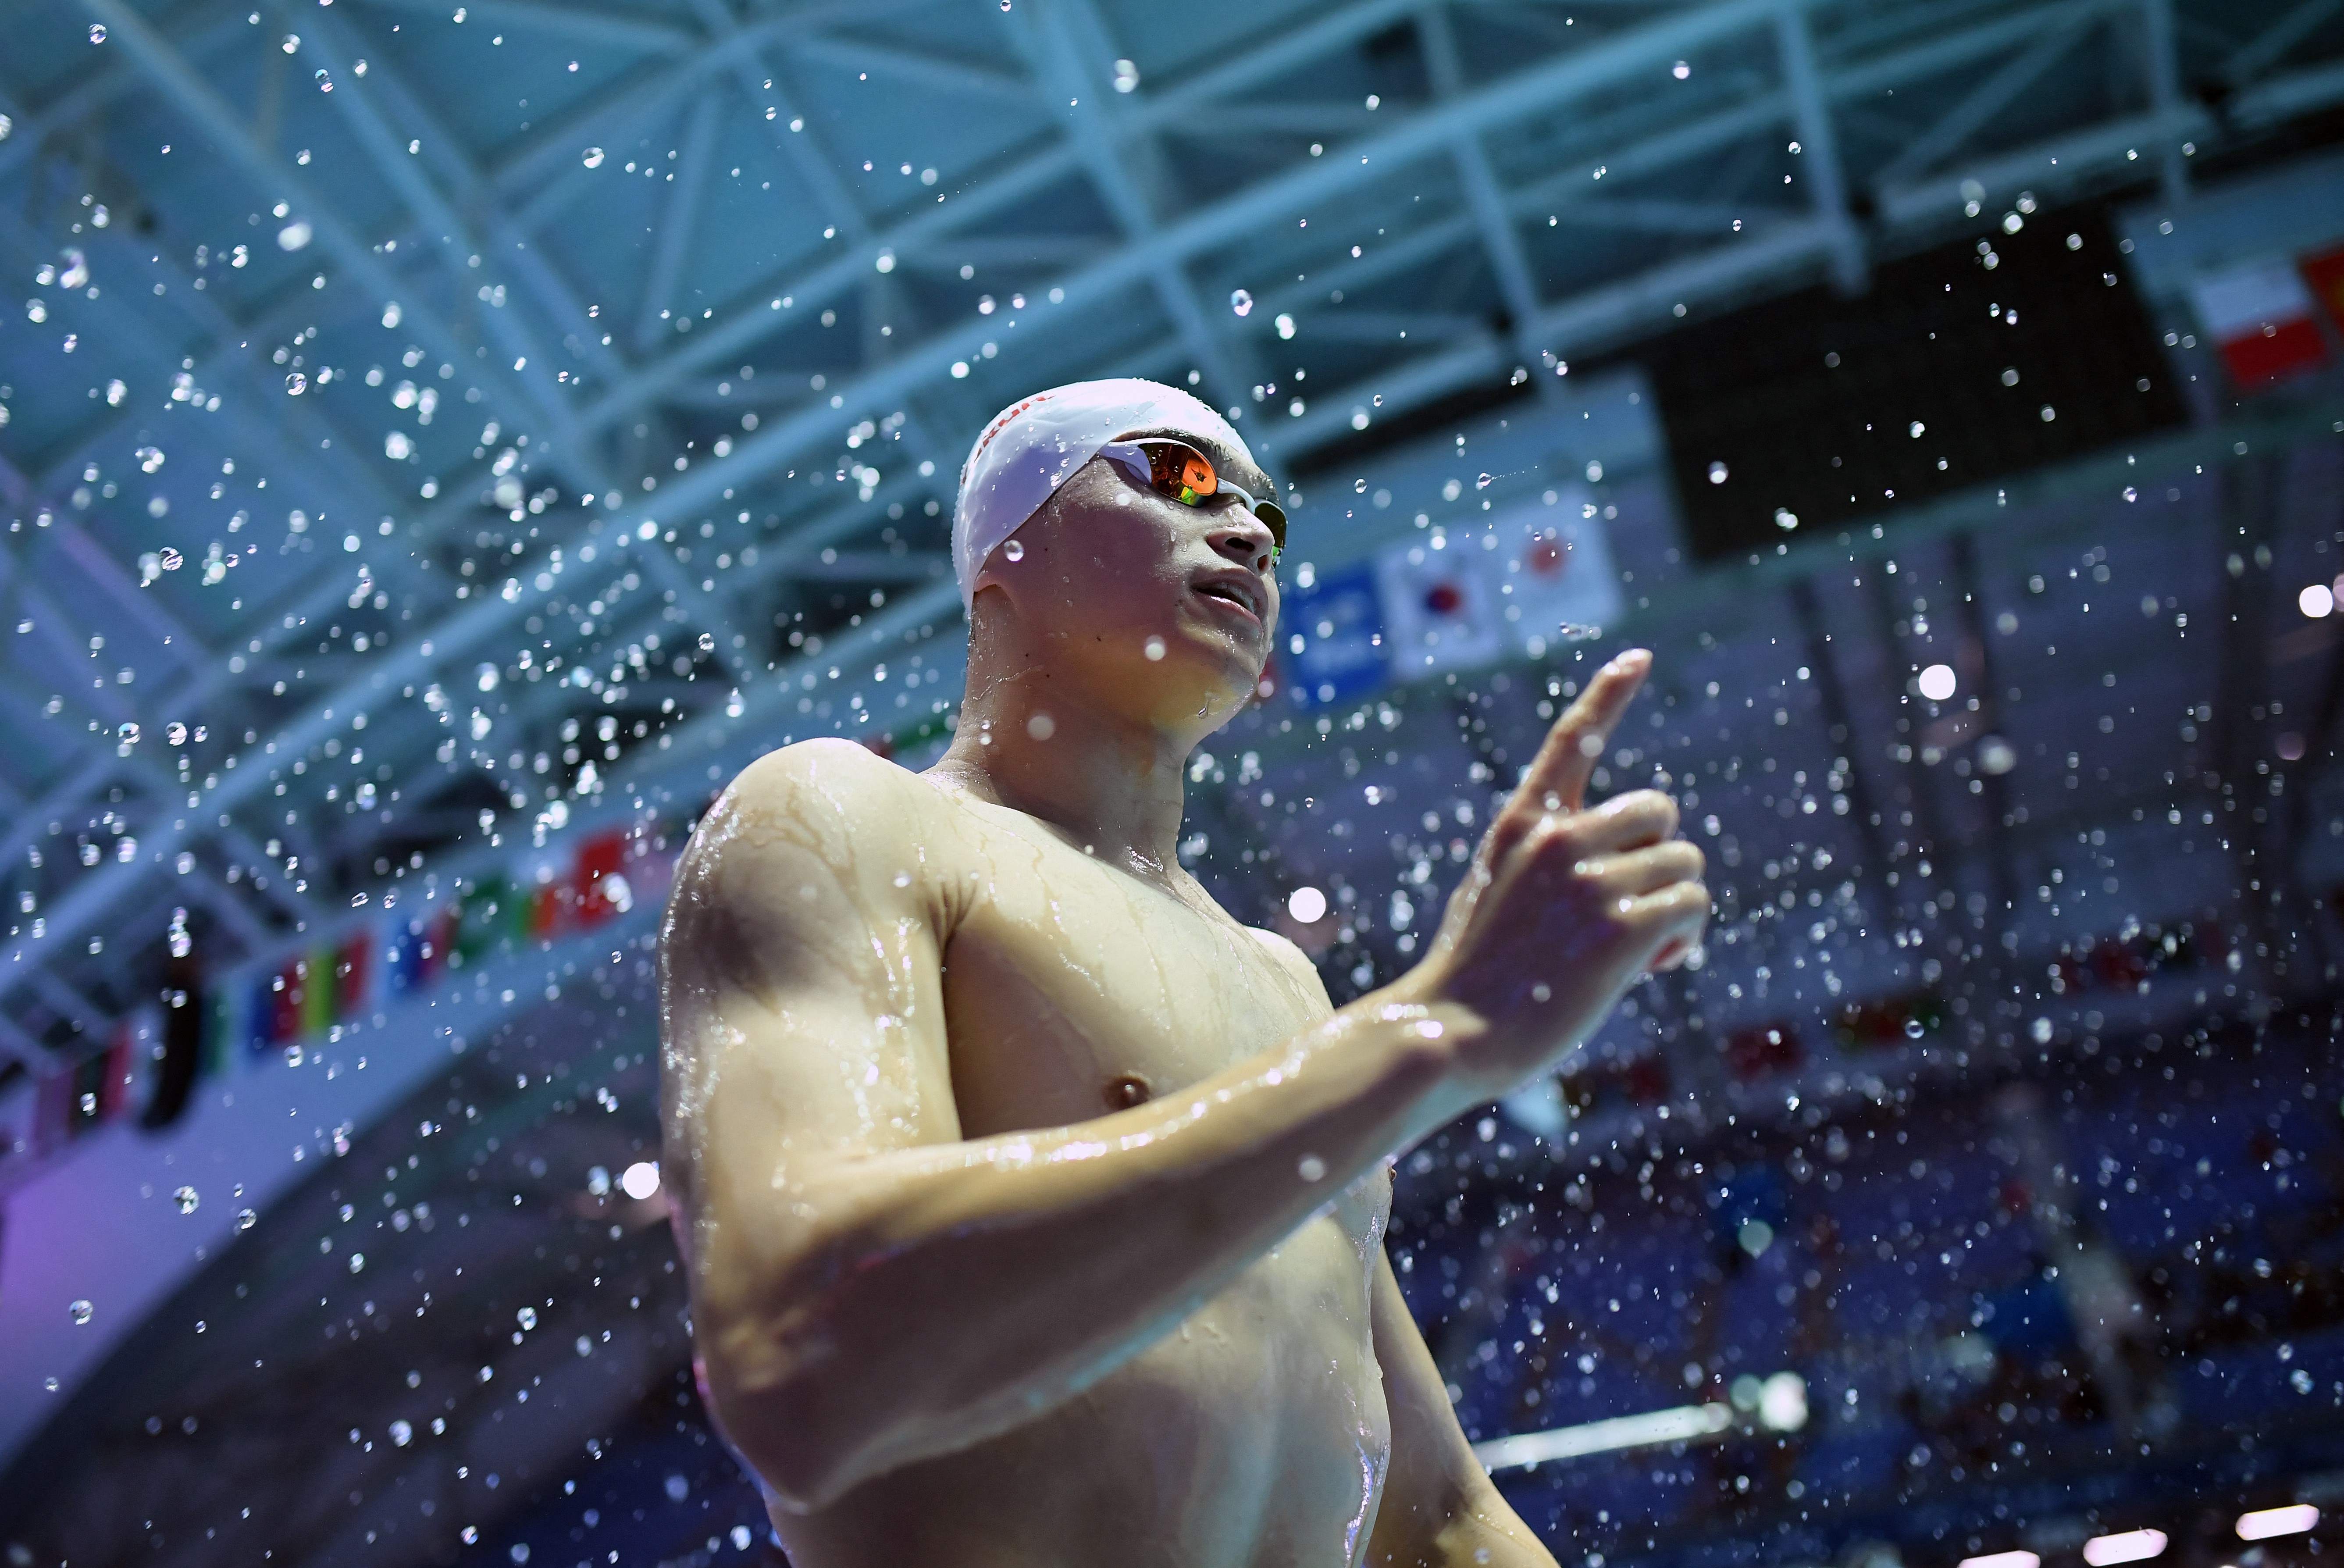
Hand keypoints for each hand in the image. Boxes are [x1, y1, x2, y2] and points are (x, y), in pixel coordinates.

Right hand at [1391, 649, 1708, 1099]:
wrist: (1449, 1032)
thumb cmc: (1473, 979)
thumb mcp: (1498, 897)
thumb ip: (1555, 870)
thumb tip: (1632, 884)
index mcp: (1524, 825)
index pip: (1572, 741)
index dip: (1608, 695)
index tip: (1638, 658)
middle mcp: (1559, 839)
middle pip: (1661, 813)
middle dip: (1660, 859)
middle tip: (1628, 913)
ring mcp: (1590, 881)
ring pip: (1686, 866)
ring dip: (1674, 908)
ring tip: (1631, 954)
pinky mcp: (1621, 928)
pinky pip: (1691, 908)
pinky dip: (1682, 940)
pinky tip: (1646, 968)